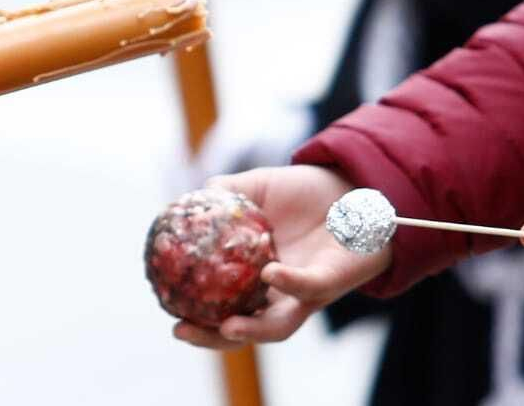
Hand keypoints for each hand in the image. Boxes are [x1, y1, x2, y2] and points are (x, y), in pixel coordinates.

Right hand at [172, 165, 391, 349]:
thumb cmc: (303, 193)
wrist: (352, 186)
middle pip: (246, 329)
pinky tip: (269, 271)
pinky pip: (311, 288)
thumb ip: (224, 192)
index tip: (171, 318)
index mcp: (257, 278)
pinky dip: (290, 283)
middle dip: (214, 337)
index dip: (199, 319)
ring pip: (280, 325)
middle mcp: (280, 294)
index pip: (224, 308)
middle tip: (182, 330)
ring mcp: (307, 292)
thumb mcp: (256, 188)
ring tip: (227, 326)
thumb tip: (189, 201)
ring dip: (253, 329)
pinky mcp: (334, 279)